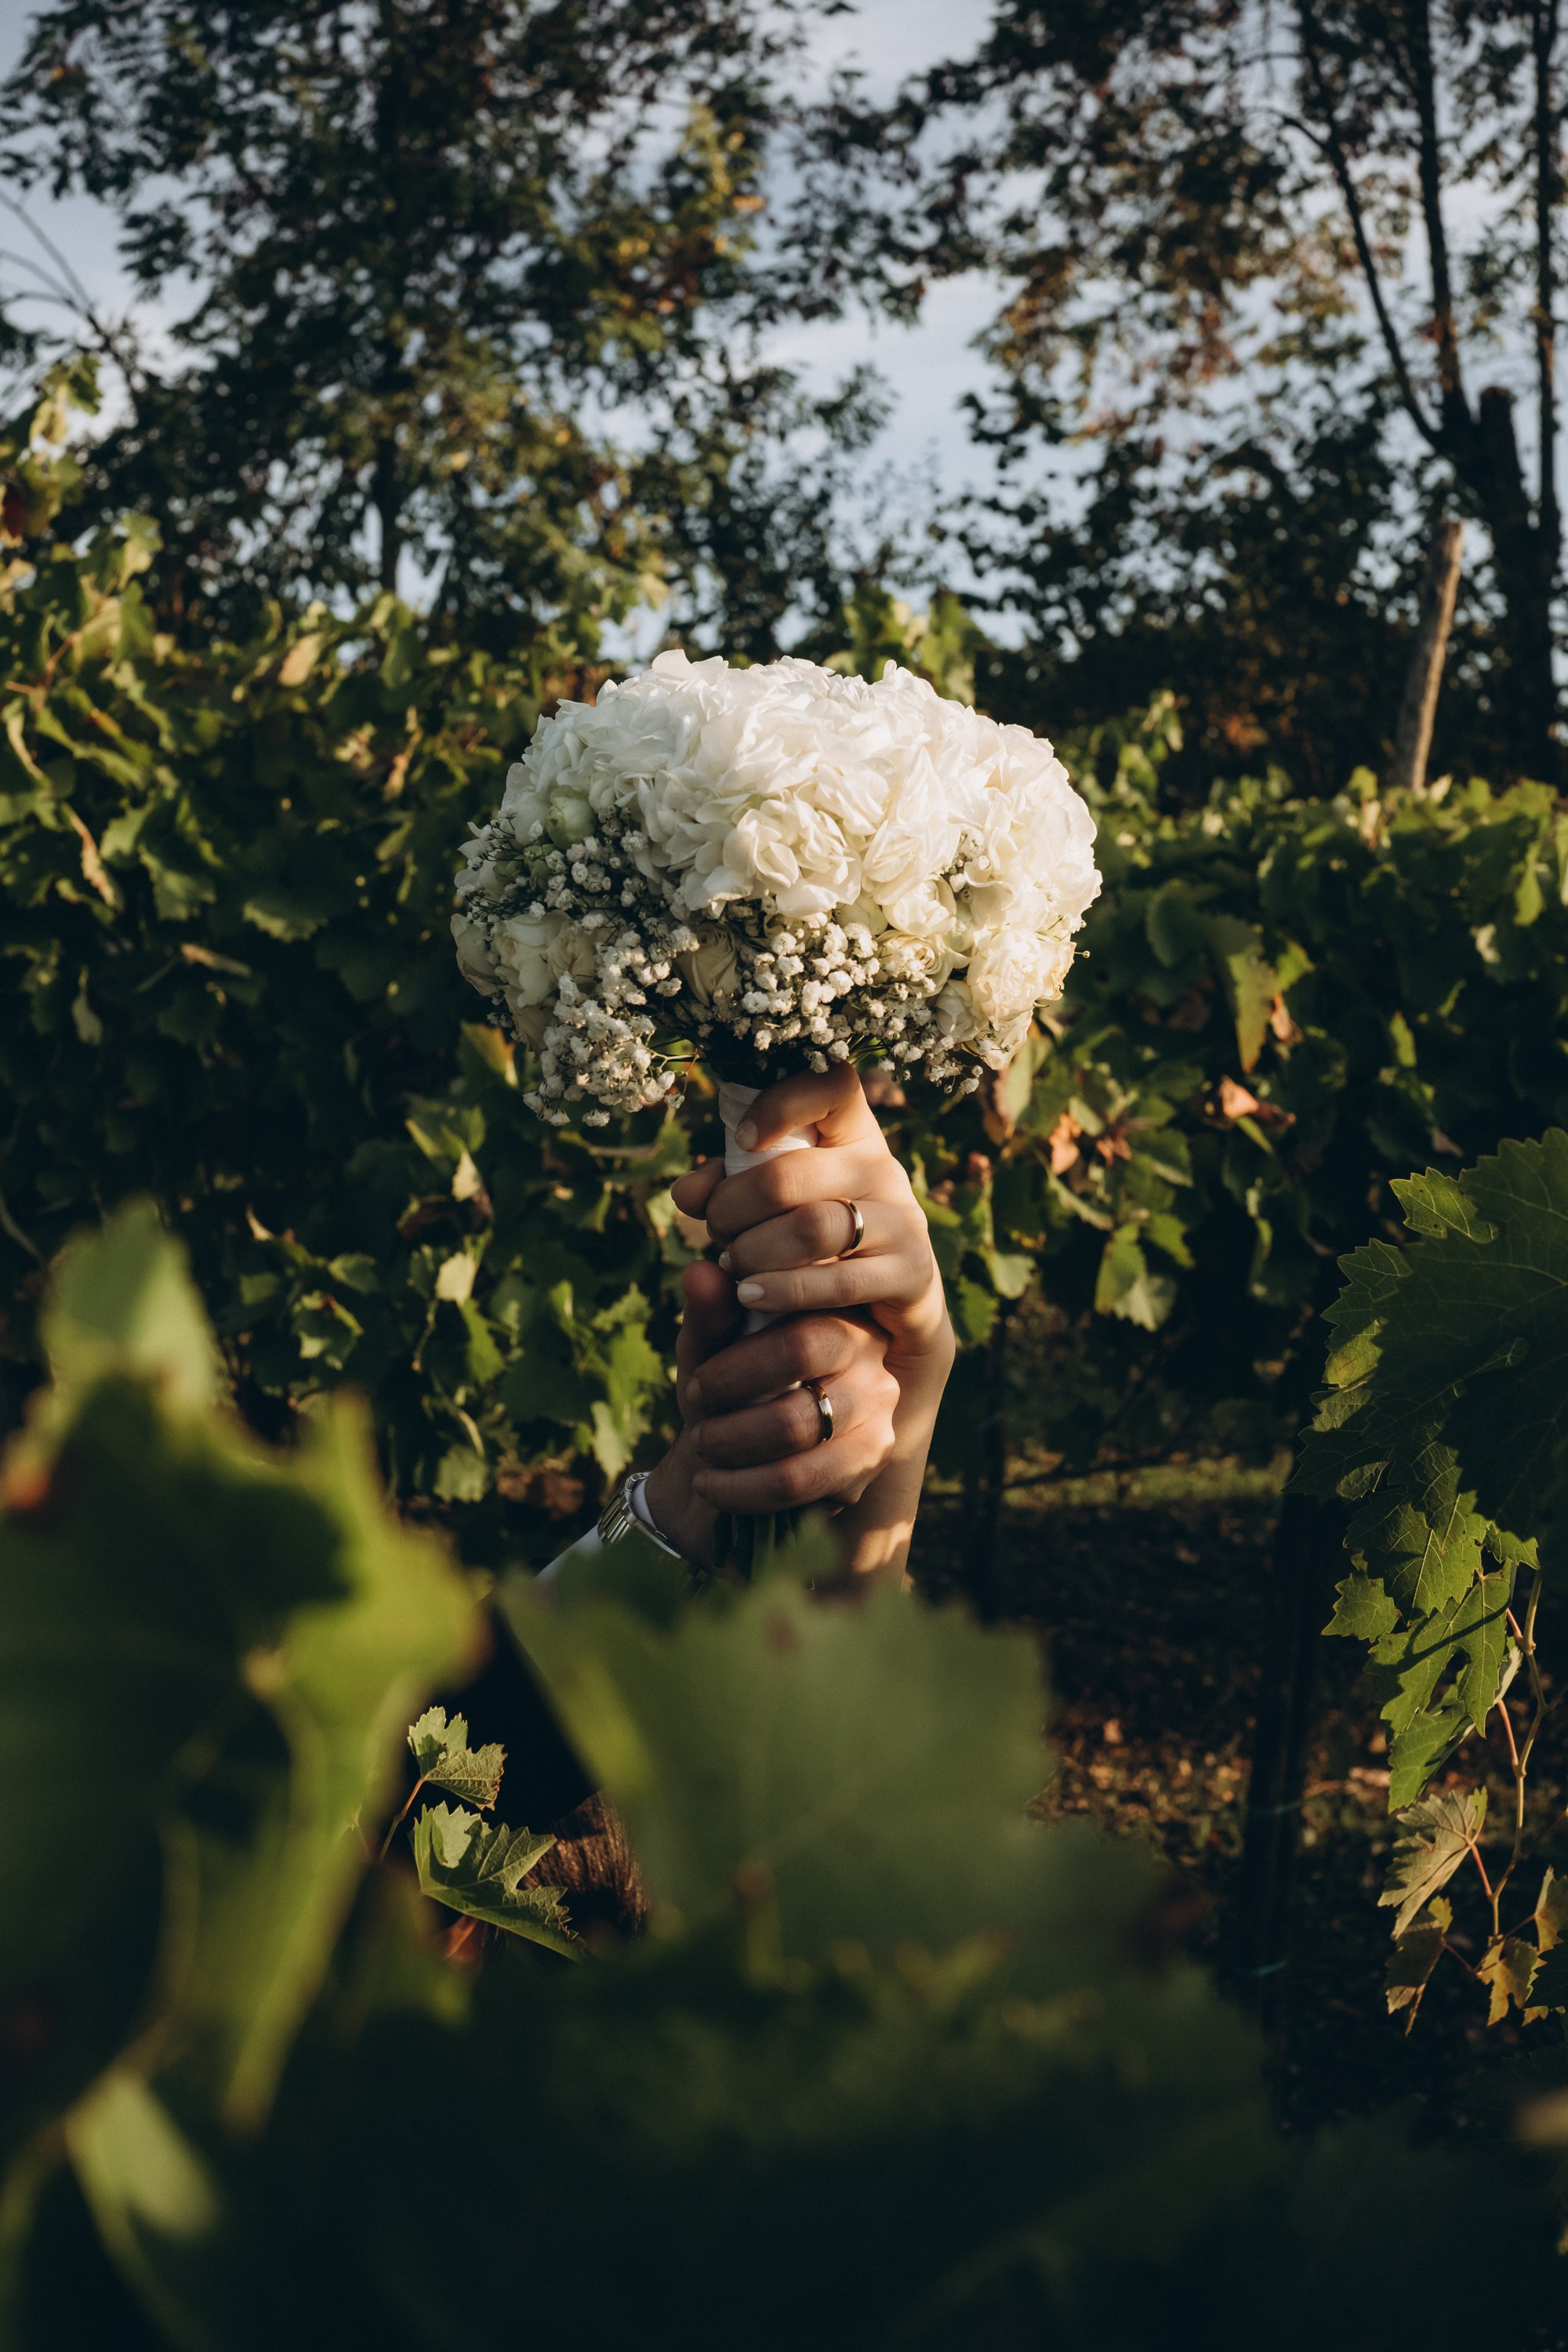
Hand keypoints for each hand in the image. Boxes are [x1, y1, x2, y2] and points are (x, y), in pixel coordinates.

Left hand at [644, 1260, 900, 1569]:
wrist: (739, 1451)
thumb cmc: (728, 1383)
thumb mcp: (710, 1343)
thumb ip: (709, 1311)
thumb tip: (699, 1271)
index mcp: (835, 1311)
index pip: (798, 1334)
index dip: (734, 1366)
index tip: (697, 1380)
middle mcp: (870, 1356)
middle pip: (800, 1368)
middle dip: (729, 1398)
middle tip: (697, 1413)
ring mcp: (878, 1413)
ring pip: (796, 1429)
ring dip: (731, 1444)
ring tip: (702, 1447)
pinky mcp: (869, 1462)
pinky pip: (799, 1481)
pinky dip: (741, 1488)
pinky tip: (712, 1484)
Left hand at [669, 1065, 952, 1382]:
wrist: (880, 1316)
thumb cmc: (810, 1248)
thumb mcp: (766, 1211)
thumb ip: (724, 1191)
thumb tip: (688, 1191)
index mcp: (850, 1135)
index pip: (833, 1084)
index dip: (781, 1103)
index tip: (742, 1141)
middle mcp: (881, 1168)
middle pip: (792, 1173)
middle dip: (734, 1206)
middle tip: (716, 1231)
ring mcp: (903, 1218)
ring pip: (813, 1227)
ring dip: (754, 1251)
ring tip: (732, 1266)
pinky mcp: (912, 1272)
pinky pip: (841, 1280)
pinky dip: (784, 1291)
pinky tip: (751, 1296)